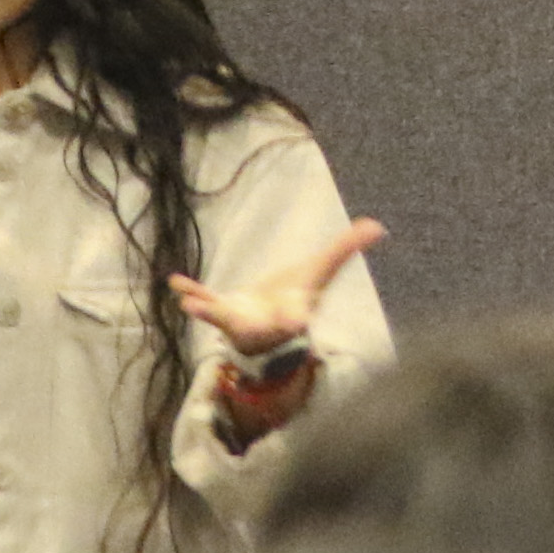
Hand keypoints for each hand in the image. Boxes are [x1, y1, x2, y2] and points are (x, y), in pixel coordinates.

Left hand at [172, 219, 385, 369]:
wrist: (269, 322)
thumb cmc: (296, 297)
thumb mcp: (320, 272)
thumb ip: (345, 250)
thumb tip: (378, 226)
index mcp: (294, 314)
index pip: (297, 318)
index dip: (296, 319)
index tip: (298, 321)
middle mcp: (265, 322)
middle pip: (260, 325)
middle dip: (251, 325)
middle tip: (245, 324)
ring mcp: (240, 319)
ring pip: (224, 318)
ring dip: (207, 312)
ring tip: (190, 306)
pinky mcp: (222, 310)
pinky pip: (205, 302)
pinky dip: (191, 293)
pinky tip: (175, 283)